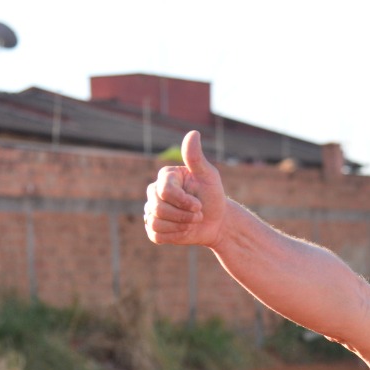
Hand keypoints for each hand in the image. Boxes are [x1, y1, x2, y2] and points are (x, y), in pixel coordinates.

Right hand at [144, 130, 226, 247]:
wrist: (217, 221)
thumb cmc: (213, 196)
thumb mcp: (209, 176)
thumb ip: (196, 158)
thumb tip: (193, 133)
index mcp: (166, 177)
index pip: (165, 192)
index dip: (184, 202)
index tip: (199, 205)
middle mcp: (154, 191)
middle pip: (158, 208)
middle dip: (184, 216)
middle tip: (198, 215)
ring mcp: (152, 210)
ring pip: (156, 222)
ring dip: (180, 226)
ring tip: (192, 222)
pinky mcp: (153, 228)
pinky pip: (155, 235)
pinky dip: (173, 236)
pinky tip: (184, 230)